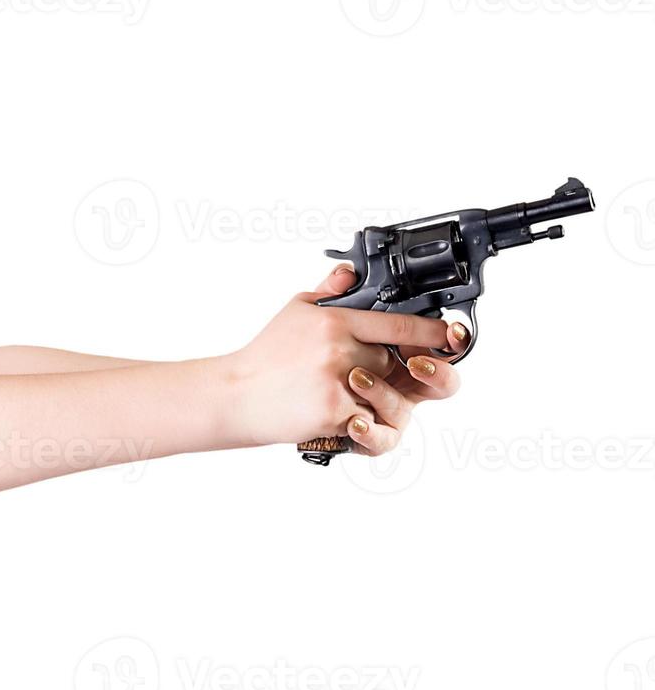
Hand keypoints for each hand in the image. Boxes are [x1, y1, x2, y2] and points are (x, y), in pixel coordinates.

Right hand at [217, 264, 465, 454]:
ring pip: (383, 391)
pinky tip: (330, 410)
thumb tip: (350, 270)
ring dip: (369, 395)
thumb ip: (330, 291)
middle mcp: (340, 348)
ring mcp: (340, 382)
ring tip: (336, 390)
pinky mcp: (337, 412)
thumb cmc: (266, 356)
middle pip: (392, 361)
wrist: (236, 395)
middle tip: (347, 370)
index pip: (398, 323)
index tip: (453, 335)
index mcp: (335, 319)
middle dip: (379, 368)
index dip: (432, 332)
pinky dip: (357, 419)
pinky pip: (369, 419)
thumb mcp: (296, 311)